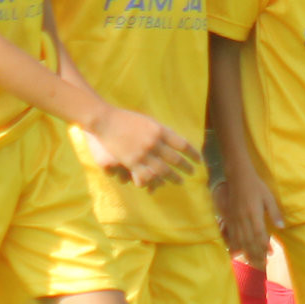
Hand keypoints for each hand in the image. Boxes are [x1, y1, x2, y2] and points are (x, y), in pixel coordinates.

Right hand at [83, 104, 199, 189]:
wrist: (105, 120)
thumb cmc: (126, 119)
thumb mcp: (148, 121)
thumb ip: (161, 131)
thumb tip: (175, 141)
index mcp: (160, 130)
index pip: (182, 144)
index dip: (192, 153)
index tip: (199, 160)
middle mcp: (154, 142)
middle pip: (175, 159)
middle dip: (185, 167)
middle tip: (192, 173)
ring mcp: (142, 153)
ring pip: (162, 170)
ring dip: (173, 177)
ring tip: (181, 181)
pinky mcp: (131, 162)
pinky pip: (146, 175)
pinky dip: (155, 181)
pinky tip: (160, 184)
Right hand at [219, 165, 282, 265]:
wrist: (238, 176)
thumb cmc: (256, 186)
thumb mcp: (268, 197)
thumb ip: (274, 212)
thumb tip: (281, 227)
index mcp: (254, 214)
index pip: (259, 234)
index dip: (265, 246)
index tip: (271, 254)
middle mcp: (243, 219)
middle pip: (249, 241)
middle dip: (256, 254)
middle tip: (262, 265)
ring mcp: (235, 219)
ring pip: (240, 240)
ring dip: (247, 253)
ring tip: (253, 262)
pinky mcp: (229, 218)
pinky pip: (231, 235)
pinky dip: (235, 245)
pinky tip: (237, 253)